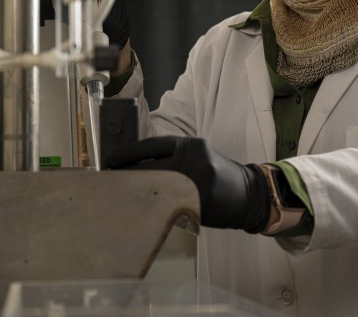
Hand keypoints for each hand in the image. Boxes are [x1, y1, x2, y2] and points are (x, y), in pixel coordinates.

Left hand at [104, 136, 270, 231]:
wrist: (249, 194)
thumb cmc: (216, 174)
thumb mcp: (197, 156)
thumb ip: (172, 157)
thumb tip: (134, 164)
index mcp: (190, 145)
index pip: (151, 145)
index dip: (127, 153)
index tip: (110, 160)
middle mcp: (192, 160)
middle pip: (149, 167)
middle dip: (125, 175)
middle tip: (108, 181)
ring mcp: (195, 182)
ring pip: (155, 188)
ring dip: (134, 193)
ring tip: (118, 197)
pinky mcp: (199, 203)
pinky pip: (168, 206)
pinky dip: (152, 209)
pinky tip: (140, 212)